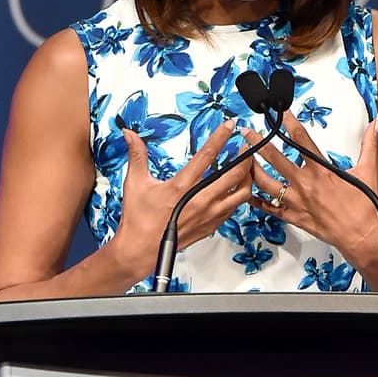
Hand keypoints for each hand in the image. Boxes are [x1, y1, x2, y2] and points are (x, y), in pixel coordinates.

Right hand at [114, 119, 257, 270]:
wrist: (141, 251)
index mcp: (182, 186)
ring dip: (247, 178)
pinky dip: (239, 197)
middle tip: (247, 147)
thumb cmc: (138, 220)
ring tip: (246, 168)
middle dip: (245, 157)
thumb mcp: (135, 183)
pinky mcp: (211, 226)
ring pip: (241, 194)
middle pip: (234, 174)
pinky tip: (236, 190)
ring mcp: (208, 214)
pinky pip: (234, 209)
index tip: (230, 125)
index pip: (207, 155)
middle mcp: (199, 200)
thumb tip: (130, 135)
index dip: (221, 137)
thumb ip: (137, 155)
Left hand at [250, 112, 377, 278]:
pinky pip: (271, 209)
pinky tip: (249, 194)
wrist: (362, 237)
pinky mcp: (295, 218)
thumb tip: (375, 125)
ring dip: (252, 170)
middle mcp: (305, 184)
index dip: (288, 122)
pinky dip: (258, 202)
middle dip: (258, 143)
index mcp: (321, 170)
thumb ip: (368, 145)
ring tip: (243, 160)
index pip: (301, 139)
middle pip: (275, 158)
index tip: (279, 112)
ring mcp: (297, 202)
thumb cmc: (364, 208)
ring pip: (266, 183)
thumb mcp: (368, 171)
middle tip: (247, 133)